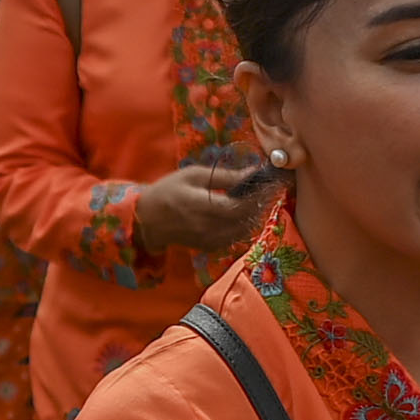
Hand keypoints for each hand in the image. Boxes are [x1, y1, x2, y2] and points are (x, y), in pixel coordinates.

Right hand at [132, 157, 277, 253]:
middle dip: (261, 204)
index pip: (239, 205)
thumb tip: (252, 173)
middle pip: (245, 219)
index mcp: (202, 206)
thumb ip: (224, 176)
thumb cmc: (169, 191)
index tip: (271, 183)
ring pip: (244, 230)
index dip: (259, 196)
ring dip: (256, 215)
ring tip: (260, 199)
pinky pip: (236, 237)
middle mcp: (207, 227)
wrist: (148, 220)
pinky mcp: (211, 247)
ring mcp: (210, 240)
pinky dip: (245, 225)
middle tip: (270, 189)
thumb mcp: (193, 175)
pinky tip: (245, 213)